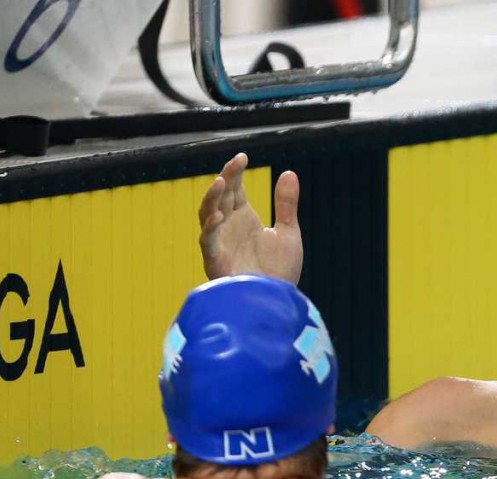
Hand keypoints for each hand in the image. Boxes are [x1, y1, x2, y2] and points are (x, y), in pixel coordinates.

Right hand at [198, 152, 303, 283]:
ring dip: (211, 198)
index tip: (243, 156)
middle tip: (235, 163)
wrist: (277, 303)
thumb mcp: (288, 233)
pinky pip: (207, 242)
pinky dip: (210, 228)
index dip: (235, 171)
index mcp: (243, 219)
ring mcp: (220, 243)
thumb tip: (289, 172)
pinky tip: (219, 215)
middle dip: (226, 178)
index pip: (234, 189)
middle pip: (220, 196)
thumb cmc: (280, 272)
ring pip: (207, 214)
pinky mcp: (216, 262)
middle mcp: (228, 228)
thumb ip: (286, 204)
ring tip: (221, 181)